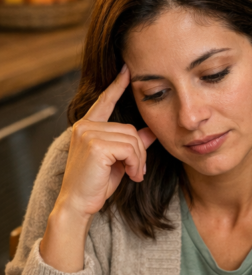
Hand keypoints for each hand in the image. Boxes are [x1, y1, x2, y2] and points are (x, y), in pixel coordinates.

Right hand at [58, 64, 155, 218]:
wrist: (78, 204)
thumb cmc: (96, 185)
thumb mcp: (118, 162)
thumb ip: (132, 144)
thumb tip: (150, 132)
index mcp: (87, 126)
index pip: (104, 101)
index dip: (117, 86)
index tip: (127, 70)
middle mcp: (85, 126)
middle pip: (130, 129)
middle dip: (140, 152)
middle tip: (138, 172)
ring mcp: (88, 133)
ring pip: (132, 139)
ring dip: (139, 160)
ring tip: (135, 175)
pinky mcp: (95, 145)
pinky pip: (129, 149)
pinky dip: (135, 163)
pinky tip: (131, 175)